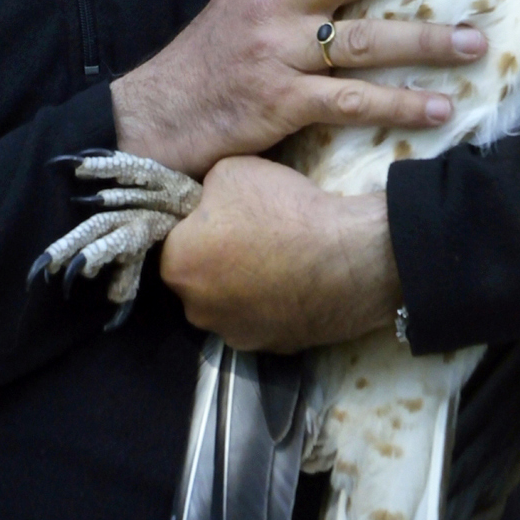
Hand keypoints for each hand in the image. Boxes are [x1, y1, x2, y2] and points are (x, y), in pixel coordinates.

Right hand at [110, 0, 484, 176]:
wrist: (157, 114)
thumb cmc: (208, 60)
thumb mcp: (240, 4)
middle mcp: (273, 5)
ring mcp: (278, 52)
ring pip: (363, 40)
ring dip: (424, 40)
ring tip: (474, 42)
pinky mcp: (282, 101)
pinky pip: (352, 100)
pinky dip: (399, 104)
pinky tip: (439, 108)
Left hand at [160, 155, 399, 351]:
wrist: (349, 258)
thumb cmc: (283, 209)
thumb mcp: (230, 170)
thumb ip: (203, 191)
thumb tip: (203, 206)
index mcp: (176, 266)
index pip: (170, 238)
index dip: (194, 221)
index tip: (220, 210)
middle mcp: (195, 310)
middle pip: (196, 274)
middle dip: (213, 255)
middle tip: (248, 231)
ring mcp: (233, 335)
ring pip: (226, 301)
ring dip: (240, 283)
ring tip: (275, 257)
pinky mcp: (270, 349)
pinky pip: (259, 318)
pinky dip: (269, 303)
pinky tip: (292, 280)